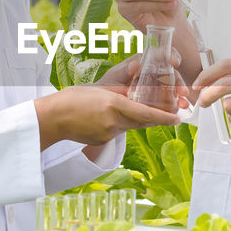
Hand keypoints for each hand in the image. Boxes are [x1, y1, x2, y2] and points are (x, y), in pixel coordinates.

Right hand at [34, 85, 181, 149]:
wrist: (52, 118)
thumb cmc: (73, 98)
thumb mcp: (99, 89)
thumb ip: (119, 92)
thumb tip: (135, 94)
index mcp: (114, 104)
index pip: (146, 113)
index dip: (164, 118)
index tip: (178, 119)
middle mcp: (114, 121)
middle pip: (140, 121)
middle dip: (152, 118)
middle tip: (166, 114)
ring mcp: (108, 134)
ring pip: (128, 126)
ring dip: (128, 119)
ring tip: (109, 109)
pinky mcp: (102, 141)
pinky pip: (116, 132)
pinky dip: (114, 125)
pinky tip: (99, 119)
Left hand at [94, 52, 190, 110]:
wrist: (103, 102)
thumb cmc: (108, 85)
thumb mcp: (115, 76)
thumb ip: (124, 70)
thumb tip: (136, 65)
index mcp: (143, 62)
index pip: (160, 54)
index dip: (171, 55)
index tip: (175, 62)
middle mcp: (151, 71)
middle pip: (169, 72)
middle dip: (178, 81)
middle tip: (183, 91)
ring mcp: (154, 84)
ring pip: (171, 86)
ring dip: (179, 94)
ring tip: (183, 104)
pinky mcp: (155, 98)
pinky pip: (168, 99)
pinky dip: (175, 104)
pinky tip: (178, 110)